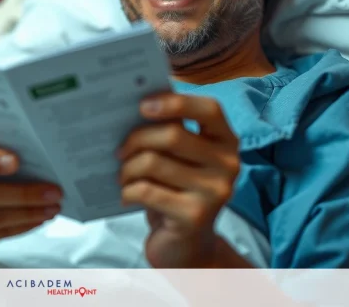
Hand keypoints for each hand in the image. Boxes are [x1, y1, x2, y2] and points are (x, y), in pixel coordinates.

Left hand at [118, 93, 240, 267]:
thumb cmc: (177, 190)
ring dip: (127, 168)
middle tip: (119, 151)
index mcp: (226, 140)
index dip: (176, 102)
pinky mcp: (195, 216)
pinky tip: (126, 195)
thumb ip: (170, 130)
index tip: (143, 105)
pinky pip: (147, 191)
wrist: (186, 245)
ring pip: (154, 162)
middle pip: (172, 135)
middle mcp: (229, 164)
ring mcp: (215, 192)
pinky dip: (128, 191)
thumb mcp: (180, 158)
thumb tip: (134, 102)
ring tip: (122, 176)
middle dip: (136, 140)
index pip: (210, 109)